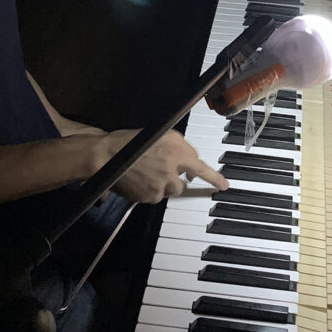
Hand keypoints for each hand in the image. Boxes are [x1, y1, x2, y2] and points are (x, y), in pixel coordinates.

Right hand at [97, 129, 227, 202]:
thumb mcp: (160, 134)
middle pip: (182, 183)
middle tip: (159, 169)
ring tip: (145, 172)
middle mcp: (171, 169)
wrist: (106, 156)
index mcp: (176, 150)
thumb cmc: (131, 141)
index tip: (224, 186)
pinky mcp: (149, 197)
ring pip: (170, 191)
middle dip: (174, 178)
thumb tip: (191, 165)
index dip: (214, 178)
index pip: (201, 167)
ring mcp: (160, 185)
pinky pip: (156, 197)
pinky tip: (139, 179)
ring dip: (162, 184)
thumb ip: (180, 147)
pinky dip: (150, 191)